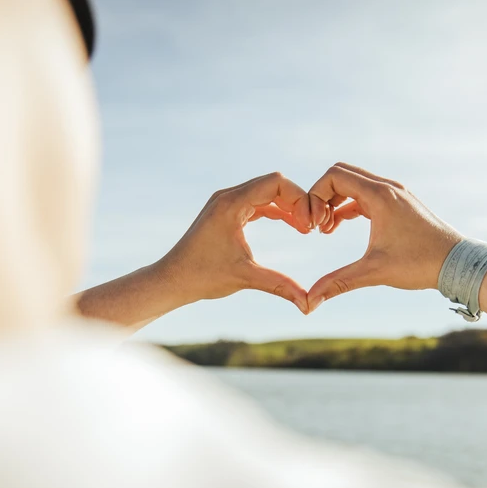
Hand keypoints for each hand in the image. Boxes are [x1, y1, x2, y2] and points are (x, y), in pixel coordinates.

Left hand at [156, 172, 311, 313]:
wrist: (173, 280)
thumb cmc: (203, 277)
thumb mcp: (246, 278)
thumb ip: (280, 285)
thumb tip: (308, 305)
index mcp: (231, 203)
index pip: (275, 182)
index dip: (299, 199)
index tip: (309, 225)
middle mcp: (228, 196)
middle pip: (274, 183)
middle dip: (297, 202)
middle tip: (313, 226)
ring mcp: (226, 202)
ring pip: (267, 192)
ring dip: (288, 206)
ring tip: (306, 228)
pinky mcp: (226, 212)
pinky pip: (258, 203)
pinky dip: (276, 211)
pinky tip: (293, 226)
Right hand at [306, 163, 462, 311]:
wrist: (457, 264)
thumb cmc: (420, 264)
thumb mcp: (374, 272)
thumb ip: (338, 282)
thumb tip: (311, 301)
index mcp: (379, 195)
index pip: (334, 176)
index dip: (315, 195)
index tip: (313, 224)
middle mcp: (387, 188)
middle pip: (341, 174)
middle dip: (322, 197)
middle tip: (316, 225)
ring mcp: (395, 194)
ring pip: (354, 184)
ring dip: (335, 202)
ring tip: (326, 230)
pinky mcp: (399, 204)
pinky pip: (365, 195)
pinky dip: (349, 206)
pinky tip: (339, 226)